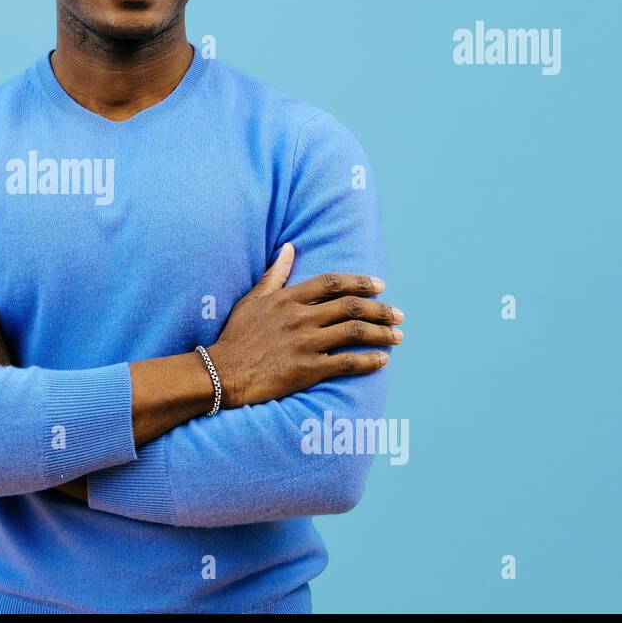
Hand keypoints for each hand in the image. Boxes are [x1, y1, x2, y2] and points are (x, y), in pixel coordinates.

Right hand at [207, 243, 403, 409]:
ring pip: (354, 332)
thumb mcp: (251, 301)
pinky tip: (382, 360)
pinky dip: (369, 361)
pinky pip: (347, 363)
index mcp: (287, 298)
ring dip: (382, 333)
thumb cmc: (235, 338)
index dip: (360, 282)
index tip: (379, 286)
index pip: (332, 283)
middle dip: (380, 309)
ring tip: (398, 336)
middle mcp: (299, 317)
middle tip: (398, 314)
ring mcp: (305, 343)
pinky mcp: (307, 369)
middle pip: (350, 306)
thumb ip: (274, 276)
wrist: (222, 374)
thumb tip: (288, 248)